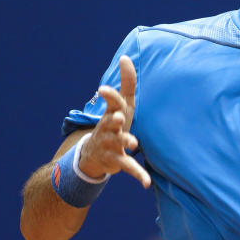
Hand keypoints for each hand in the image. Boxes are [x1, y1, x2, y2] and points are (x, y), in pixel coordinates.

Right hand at [79, 55, 150, 187]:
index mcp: (112, 113)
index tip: (103, 89)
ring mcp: (110, 145)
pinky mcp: (116, 162)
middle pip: (110, 123)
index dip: (108, 96)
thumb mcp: (122, 104)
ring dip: (125, 142)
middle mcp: (108, 128)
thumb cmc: (114, 123)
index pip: (111, 103)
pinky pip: (127, 167)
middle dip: (113, 120)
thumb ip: (127, 83)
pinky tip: (146, 183)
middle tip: (118, 117)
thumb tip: (126, 57)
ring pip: (117, 143)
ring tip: (133, 143)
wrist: (94, 155)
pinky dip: (138, 175)